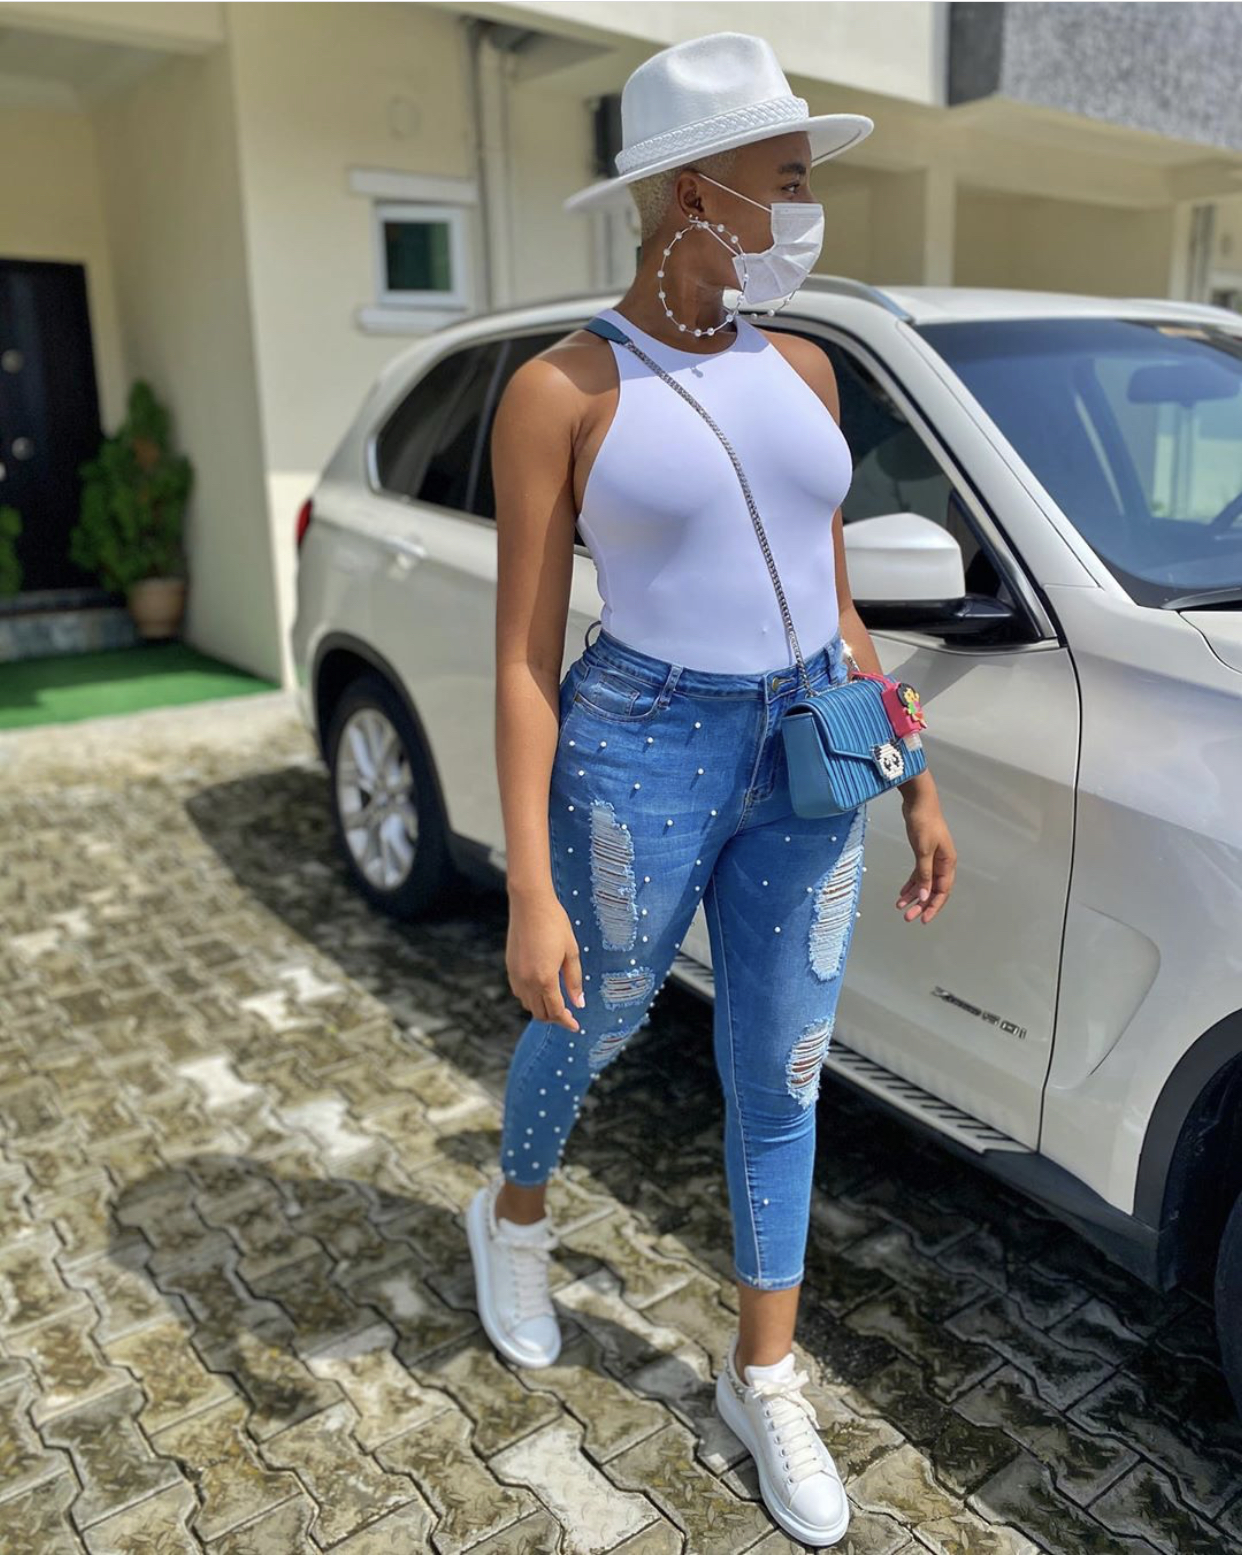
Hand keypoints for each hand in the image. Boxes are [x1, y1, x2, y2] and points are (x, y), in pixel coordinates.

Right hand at [507, 891, 585, 1030]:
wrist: (530, 904)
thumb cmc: (555, 924)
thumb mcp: (571, 952)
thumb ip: (574, 980)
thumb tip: (579, 1003)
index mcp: (545, 979)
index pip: (556, 1011)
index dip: (566, 1022)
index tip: (576, 1026)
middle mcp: (527, 981)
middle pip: (540, 1013)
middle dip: (555, 1018)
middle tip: (569, 1015)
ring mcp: (516, 976)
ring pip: (528, 1005)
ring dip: (542, 1008)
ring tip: (557, 1002)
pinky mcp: (510, 968)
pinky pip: (520, 993)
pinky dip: (531, 998)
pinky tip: (542, 989)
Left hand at [896, 792, 955, 924]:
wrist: (919, 802)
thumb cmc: (924, 823)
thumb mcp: (923, 851)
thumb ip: (924, 874)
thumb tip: (924, 896)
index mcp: (947, 863)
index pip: (942, 891)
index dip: (933, 906)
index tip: (923, 918)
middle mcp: (942, 863)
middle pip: (932, 889)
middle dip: (920, 904)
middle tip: (908, 917)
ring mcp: (933, 858)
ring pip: (924, 882)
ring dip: (913, 895)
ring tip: (900, 907)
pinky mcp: (923, 852)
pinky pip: (918, 873)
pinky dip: (910, 883)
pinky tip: (902, 892)